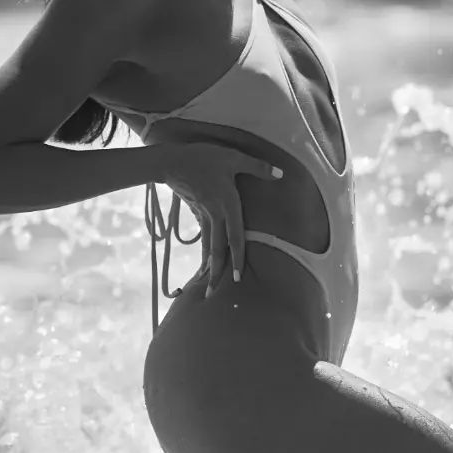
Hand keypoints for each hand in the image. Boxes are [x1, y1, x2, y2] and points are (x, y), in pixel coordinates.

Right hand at [161, 142, 282, 291]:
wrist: (171, 160)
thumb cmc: (204, 157)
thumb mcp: (233, 157)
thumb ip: (257, 166)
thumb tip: (281, 174)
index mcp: (228, 205)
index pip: (235, 237)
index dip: (237, 258)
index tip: (236, 278)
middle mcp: (216, 215)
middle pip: (218, 249)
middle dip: (216, 273)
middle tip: (212, 295)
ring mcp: (205, 215)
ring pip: (209, 246)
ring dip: (208, 267)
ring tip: (206, 286)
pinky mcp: (197, 212)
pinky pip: (203, 237)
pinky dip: (204, 252)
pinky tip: (204, 265)